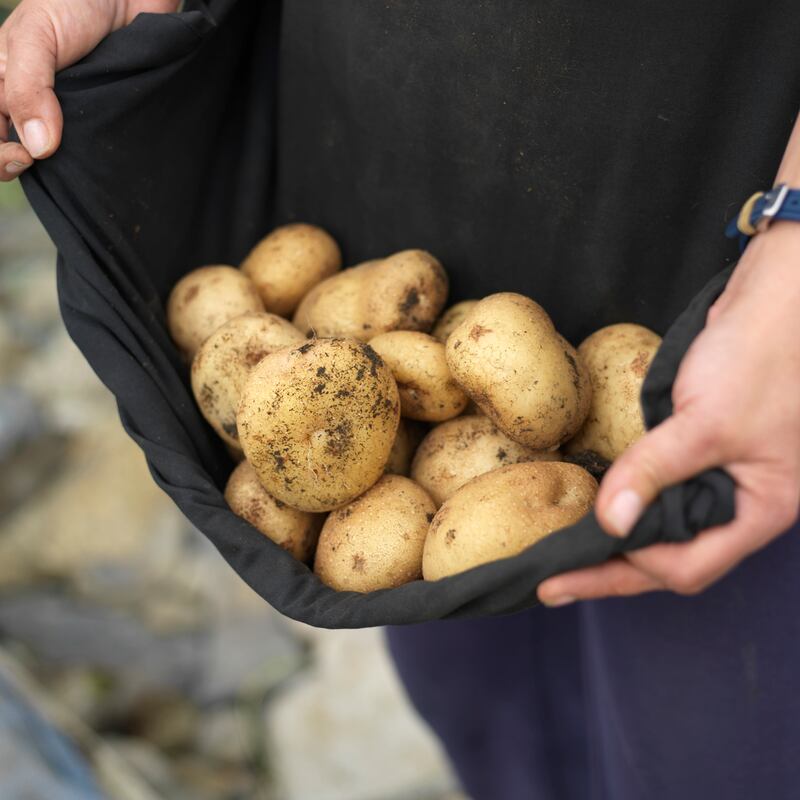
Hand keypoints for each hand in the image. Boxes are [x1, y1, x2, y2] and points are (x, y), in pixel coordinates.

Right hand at [0, 0, 178, 180]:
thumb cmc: (74, 3)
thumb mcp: (36, 37)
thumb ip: (29, 88)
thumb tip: (37, 149)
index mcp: (1, 84)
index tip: (25, 156)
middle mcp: (31, 105)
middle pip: (16, 152)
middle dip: (19, 163)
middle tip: (39, 159)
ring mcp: (68, 117)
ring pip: (58, 159)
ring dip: (63, 167)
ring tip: (75, 159)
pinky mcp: (102, 122)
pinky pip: (96, 152)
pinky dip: (97, 160)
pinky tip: (102, 158)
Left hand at [538, 221, 799, 605]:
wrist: (781, 294)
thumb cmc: (762, 356)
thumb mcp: (707, 422)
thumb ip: (656, 471)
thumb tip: (611, 521)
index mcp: (759, 509)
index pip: (685, 567)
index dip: (627, 570)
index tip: (571, 566)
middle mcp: (741, 500)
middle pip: (670, 554)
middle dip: (613, 568)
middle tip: (555, 580)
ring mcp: (721, 472)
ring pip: (663, 523)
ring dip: (618, 536)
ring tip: (568, 549)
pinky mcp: (701, 444)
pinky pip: (661, 485)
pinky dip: (629, 496)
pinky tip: (599, 499)